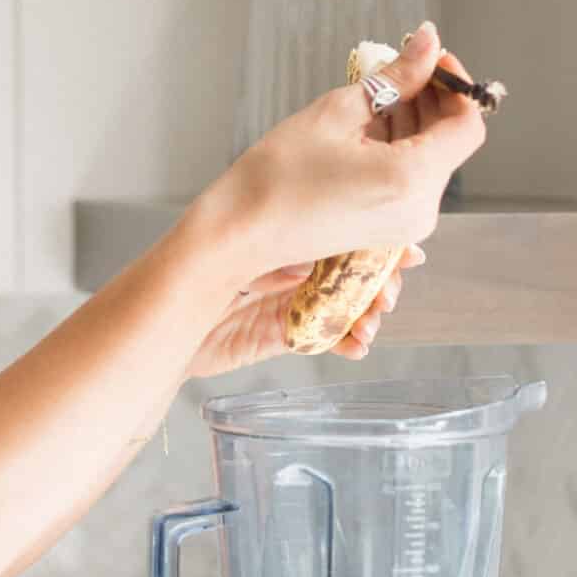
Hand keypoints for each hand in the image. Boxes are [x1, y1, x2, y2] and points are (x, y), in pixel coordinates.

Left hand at [182, 243, 427, 379]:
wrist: (169, 316)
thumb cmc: (200, 266)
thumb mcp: (257, 241)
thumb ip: (298, 247)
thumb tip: (343, 250)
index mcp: (293, 231)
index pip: (348, 232)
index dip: (380, 242)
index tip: (407, 252)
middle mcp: (296, 264)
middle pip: (354, 272)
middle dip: (380, 283)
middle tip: (389, 292)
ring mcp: (292, 300)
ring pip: (346, 306)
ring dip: (368, 315)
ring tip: (374, 321)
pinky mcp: (284, 335)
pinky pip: (326, 339)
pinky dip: (348, 343)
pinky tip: (358, 345)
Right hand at [201, 24, 486, 286]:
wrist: (240, 233)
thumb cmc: (277, 176)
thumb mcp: (337, 112)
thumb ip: (395, 78)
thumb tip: (427, 44)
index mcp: (411, 180)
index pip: (467, 124)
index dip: (456, 85)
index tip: (432, 57)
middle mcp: (420, 210)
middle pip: (451, 142)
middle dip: (434, 99)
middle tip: (403, 65)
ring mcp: (407, 225)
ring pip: (432, 159)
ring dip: (415, 121)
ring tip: (379, 92)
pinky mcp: (390, 229)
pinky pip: (411, 179)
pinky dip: (401, 147)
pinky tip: (370, 125)